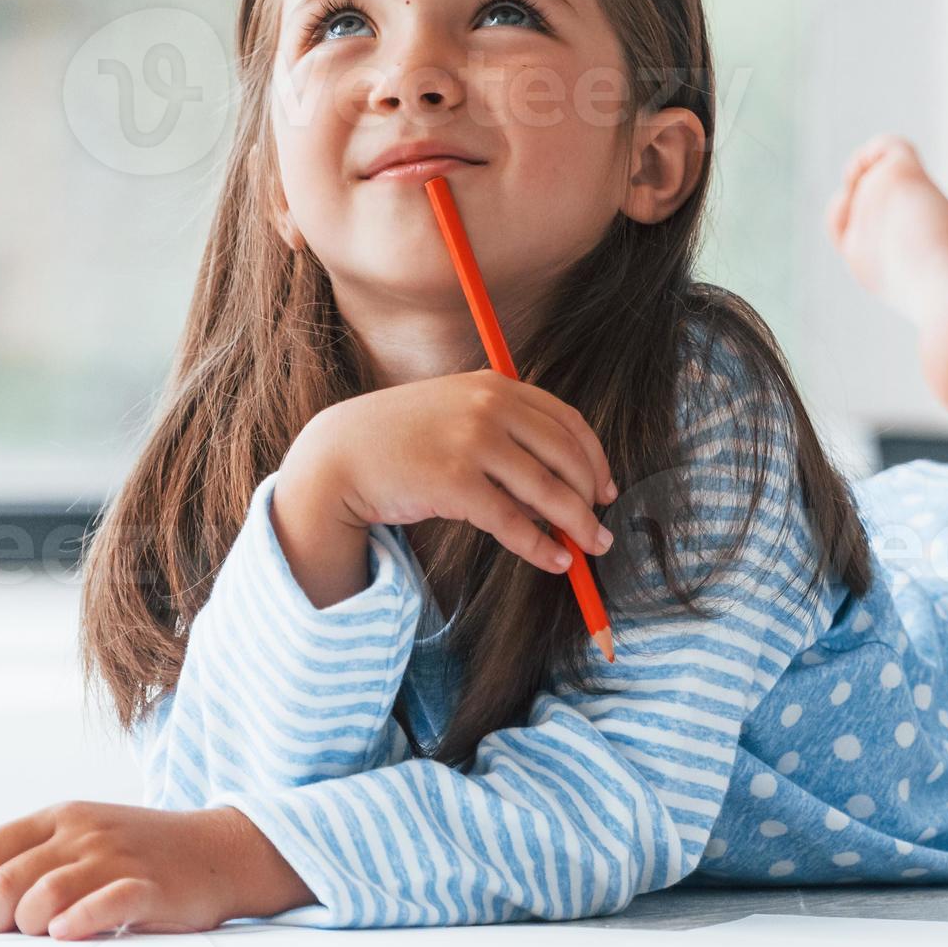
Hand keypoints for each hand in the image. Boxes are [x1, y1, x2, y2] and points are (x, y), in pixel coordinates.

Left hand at [0, 802, 309, 937]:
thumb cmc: (143, 854)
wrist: (221, 850)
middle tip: (13, 934)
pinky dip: (77, 923)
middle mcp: (83, 833)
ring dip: (31, 929)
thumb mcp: (86, 839)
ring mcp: (115, 857)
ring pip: (44, 897)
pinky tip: (70, 933)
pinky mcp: (147, 886)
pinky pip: (100, 905)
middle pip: (6, 881)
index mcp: (61, 818)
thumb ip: (34, 862)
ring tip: (51, 935)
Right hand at [273, 371, 617, 598]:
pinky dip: (540, 546)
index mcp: (496, 385)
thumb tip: (560, 490)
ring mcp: (472, 442)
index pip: (567, 421)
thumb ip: (506, 434)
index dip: (596, 459)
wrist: (340, 454)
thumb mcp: (458, 414)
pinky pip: (512, 521)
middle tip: (601, 528)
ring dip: (577, 525)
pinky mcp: (454, 482)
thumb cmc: (403, 438)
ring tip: (589, 549)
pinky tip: (555, 561)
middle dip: (592, 497)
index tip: (607, 488)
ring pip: (547, 491)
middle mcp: (490, 406)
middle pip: (566, 456)